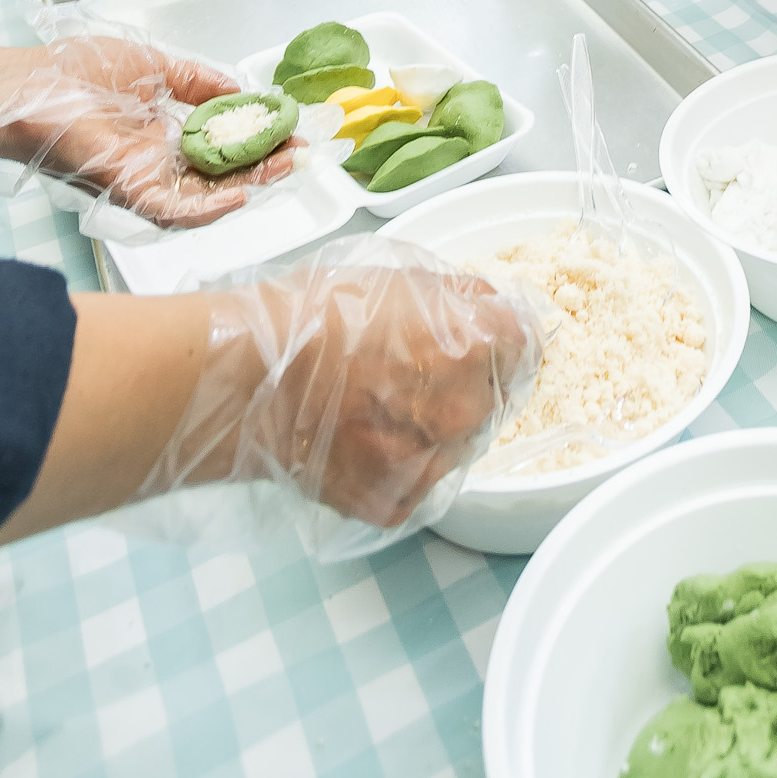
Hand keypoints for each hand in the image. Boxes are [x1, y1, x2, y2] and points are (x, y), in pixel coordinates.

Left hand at [0, 33, 297, 228]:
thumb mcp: (154, 64)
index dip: (257, 138)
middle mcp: (157, 161)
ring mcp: (144, 179)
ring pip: (205, 196)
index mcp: (162, 133)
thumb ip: (197, 79)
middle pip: (221, 173)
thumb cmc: (75, 71)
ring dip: (247, 186)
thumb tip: (238, 86)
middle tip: (299, 154)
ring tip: (282, 168)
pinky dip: (206, 209)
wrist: (32, 86)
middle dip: (264, 165)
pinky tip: (238, 195)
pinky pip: (172, 211)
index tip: (290, 128)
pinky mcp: (128, 190)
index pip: (219, 144)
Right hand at [141, 242, 544, 526]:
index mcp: (475, 343)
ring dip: (439, 427)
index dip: (506, 336)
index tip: (488, 337)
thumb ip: (461, 294)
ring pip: (461, 444)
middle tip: (418, 371)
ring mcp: (431, 463)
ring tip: (382, 406)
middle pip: (496, 396)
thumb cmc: (318, 313)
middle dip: (471, 382)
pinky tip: (365, 441)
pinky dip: (403, 466)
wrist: (249, 375)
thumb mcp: (402, 274)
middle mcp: (464, 409)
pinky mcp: (396, 503)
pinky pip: (420, 483)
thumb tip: (493, 304)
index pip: (527, 342)